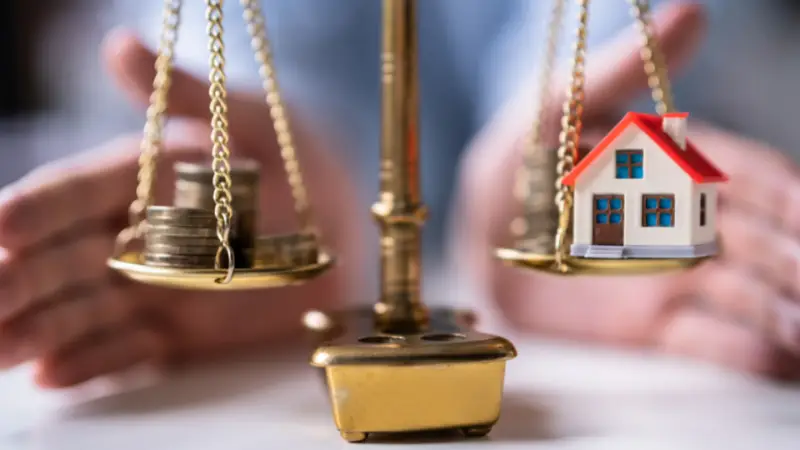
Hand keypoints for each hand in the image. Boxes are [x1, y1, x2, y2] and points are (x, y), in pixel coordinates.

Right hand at [0, 29, 363, 387]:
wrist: (351, 231)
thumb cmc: (306, 164)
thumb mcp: (252, 120)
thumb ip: (184, 95)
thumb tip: (118, 44)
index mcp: (144, 181)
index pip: (75, 194)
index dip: (37, 209)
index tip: (1, 225)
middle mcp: (140, 237)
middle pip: (64, 260)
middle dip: (20, 279)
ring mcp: (158, 288)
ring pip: (85, 310)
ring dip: (39, 328)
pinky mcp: (184, 333)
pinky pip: (132, 352)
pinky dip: (94, 362)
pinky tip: (51, 372)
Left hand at [453, 3, 799, 377]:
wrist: (474, 240)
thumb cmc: (514, 168)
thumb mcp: (553, 110)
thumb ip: (620, 73)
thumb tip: (693, 12)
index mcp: (675, 171)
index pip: (754, 179)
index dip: (788, 196)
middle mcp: (684, 228)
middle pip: (761, 244)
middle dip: (795, 263)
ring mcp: (670, 281)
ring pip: (747, 297)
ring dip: (784, 312)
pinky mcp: (647, 330)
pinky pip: (706, 342)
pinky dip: (744, 351)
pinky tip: (777, 361)